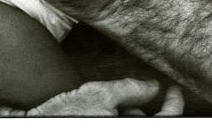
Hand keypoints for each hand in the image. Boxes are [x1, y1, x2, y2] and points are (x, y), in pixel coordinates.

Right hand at [27, 77, 170, 116]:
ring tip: (99, 108)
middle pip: (145, 122)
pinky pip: (116, 126)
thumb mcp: (100, 95)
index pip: (166, 119)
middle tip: (118, 98)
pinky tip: (98, 115)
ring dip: (124, 116)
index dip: (173, 104)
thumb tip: (153, 87)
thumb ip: (131, 90)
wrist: (37, 122)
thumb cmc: (66, 113)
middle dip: (138, 110)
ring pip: (130, 125)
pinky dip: (114, 119)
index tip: (173, 91)